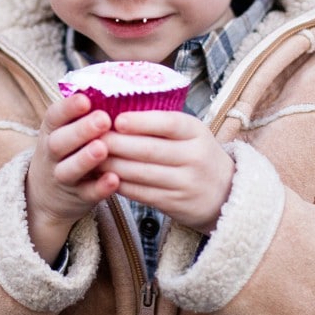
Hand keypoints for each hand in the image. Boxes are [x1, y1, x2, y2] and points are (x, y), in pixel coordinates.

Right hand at [25, 93, 119, 260]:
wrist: (47, 194)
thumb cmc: (69, 151)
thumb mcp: (66, 130)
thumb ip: (85, 113)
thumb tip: (121, 86)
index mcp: (52, 131)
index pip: (54, 116)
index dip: (68, 108)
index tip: (85, 99)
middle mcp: (53, 154)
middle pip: (59, 142)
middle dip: (80, 130)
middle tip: (103, 119)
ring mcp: (63, 177)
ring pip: (69, 169)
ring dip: (85, 158)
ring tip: (103, 148)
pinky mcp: (77, 198)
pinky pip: (88, 194)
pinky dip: (100, 188)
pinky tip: (115, 179)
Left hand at [99, 111, 233, 232]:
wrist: (225, 193)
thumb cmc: (196, 154)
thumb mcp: (190, 133)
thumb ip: (160, 123)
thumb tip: (115, 110)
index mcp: (196, 132)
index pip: (169, 123)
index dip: (141, 122)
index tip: (116, 119)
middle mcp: (194, 157)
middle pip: (149, 150)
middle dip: (115, 143)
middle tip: (90, 137)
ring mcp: (185, 183)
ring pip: (140, 173)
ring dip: (110, 164)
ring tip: (89, 156)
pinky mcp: (174, 204)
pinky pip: (139, 193)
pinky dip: (117, 184)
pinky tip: (102, 175)